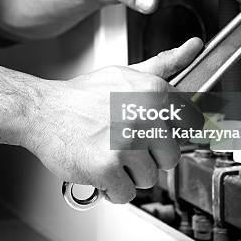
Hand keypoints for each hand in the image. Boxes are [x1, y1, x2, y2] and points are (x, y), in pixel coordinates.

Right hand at [22, 37, 202, 203]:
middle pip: (170, 157)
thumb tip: (195, 46)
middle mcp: (145, 114)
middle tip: (125, 144)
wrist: (45, 111)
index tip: (156, 133)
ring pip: (149, 178)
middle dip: (149, 157)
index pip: (191, 125)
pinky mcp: (108, 166)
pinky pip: (126, 193)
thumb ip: (166, 63)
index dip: (171, 133)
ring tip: (110, 153)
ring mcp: (127, 141)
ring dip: (129, 174)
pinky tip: (100, 168)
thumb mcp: (128, 73)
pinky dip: (112, 188)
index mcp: (155, 90)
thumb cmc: (85, 96)